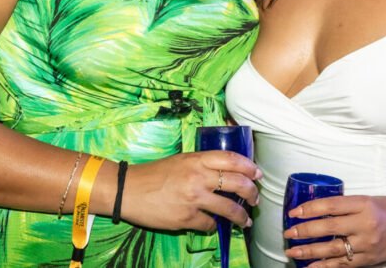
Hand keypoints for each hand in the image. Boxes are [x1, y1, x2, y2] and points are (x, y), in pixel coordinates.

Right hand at [118, 151, 260, 231]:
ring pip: (229, 209)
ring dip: (240, 216)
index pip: (232, 159)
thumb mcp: (180, 161)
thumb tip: (225, 173)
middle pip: (237, 183)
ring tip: (244, 220)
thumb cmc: (153, 174)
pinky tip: (214, 225)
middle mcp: (199, 177)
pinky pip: (210, 224)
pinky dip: (214, 226)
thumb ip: (202, 165)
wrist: (128, 190)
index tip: (257, 174)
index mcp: (197, 160)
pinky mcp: (186, 218)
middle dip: (251, 193)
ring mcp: (194, 198)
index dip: (249, 167)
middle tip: (255, 199)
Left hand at [283, 194, 385, 266]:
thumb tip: (316, 213)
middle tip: (288, 233)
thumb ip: (346, 207)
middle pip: (328, 229)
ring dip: (309, 252)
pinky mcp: (370, 260)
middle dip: (304, 232)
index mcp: (364, 204)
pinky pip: (343, 265)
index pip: (330, 206)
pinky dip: (325, 267)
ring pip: (333, 250)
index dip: (309, 209)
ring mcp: (367, 245)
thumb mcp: (368, 200)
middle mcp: (365, 224)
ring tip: (292, 251)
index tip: (293, 212)